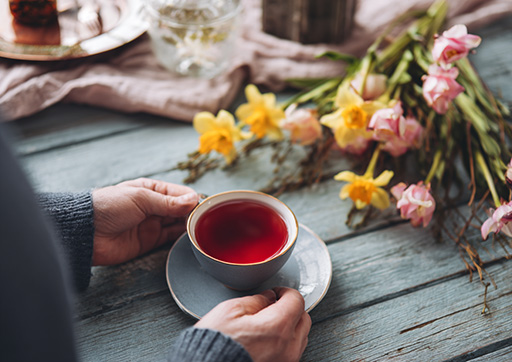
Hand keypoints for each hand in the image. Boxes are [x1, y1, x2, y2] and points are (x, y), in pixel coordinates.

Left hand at [91, 178, 198, 265]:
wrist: (86, 232)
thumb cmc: (108, 206)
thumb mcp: (140, 198)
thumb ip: (168, 202)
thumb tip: (193, 199)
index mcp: (151, 189)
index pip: (180, 193)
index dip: (193, 199)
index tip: (204, 206)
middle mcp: (154, 206)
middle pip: (181, 209)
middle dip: (194, 212)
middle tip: (208, 218)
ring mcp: (152, 224)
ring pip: (178, 223)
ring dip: (189, 225)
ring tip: (202, 227)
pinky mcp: (150, 242)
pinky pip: (170, 238)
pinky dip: (181, 237)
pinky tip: (191, 236)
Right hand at [195, 287, 310, 361]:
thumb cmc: (214, 345)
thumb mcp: (230, 311)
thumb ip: (255, 300)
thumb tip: (267, 297)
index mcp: (278, 327)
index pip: (296, 300)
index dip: (285, 291)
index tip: (276, 292)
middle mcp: (288, 348)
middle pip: (303, 319)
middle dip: (290, 308)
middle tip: (273, 306)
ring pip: (300, 338)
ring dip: (289, 328)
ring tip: (267, 325)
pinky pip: (291, 354)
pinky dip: (284, 344)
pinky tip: (266, 342)